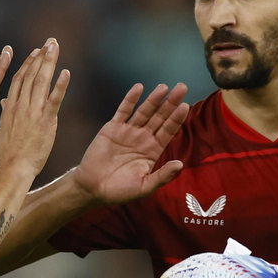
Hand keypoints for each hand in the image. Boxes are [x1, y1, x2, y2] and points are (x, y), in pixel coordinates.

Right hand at [0, 39, 69, 174]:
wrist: (12, 168)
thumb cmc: (9, 154)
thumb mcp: (6, 130)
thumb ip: (8, 114)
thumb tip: (7, 104)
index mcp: (11, 107)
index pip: (20, 79)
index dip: (28, 64)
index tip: (36, 52)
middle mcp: (21, 105)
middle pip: (31, 74)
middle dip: (41, 56)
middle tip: (50, 41)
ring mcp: (32, 112)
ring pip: (41, 81)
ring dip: (49, 62)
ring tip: (55, 47)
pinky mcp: (45, 122)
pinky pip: (54, 100)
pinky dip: (60, 85)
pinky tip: (66, 72)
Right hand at [72, 83, 188, 205]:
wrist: (93, 187)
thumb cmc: (120, 190)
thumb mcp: (145, 187)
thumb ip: (162, 176)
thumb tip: (180, 164)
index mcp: (153, 150)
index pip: (168, 131)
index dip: (176, 119)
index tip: (185, 106)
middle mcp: (143, 138)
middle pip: (160, 117)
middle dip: (170, 103)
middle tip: (181, 87)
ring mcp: (128, 131)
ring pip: (144, 111)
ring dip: (154, 99)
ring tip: (164, 87)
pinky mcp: (112, 128)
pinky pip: (123, 111)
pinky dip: (131, 99)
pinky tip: (139, 88)